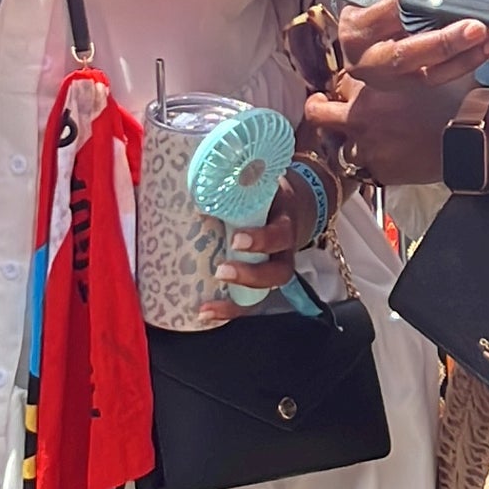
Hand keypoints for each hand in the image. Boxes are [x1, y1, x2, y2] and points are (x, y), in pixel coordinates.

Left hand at [197, 177, 309, 326]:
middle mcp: (283, 253)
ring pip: (264, 294)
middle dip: (250, 276)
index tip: (238, 239)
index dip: (262, 240)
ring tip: (208, 305)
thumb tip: (202, 176)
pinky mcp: (259, 282)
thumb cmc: (266, 194)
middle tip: (222, 271)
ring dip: (236, 303)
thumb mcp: (260, 184)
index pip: (280, 235)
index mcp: (284, 224)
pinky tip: (204, 312)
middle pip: (278, 274)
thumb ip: (241, 181)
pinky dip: (228, 309)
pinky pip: (249, 302)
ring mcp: (272, 269)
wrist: (285, 207)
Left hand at [306, 71, 476, 189]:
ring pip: (341, 146)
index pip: (340, 80)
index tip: (348, 87)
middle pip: (319, 112)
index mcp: (371, 83)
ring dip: (351, 142)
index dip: (345, 85)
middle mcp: (361, 114)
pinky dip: (375, 163)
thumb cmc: (458, 98)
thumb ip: (412, 61)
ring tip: (365, 140)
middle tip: (322, 108)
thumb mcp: (432, 66)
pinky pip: (366, 169)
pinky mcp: (380, 170)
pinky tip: (390, 157)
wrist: (474, 133)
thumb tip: (416, 46)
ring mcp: (368, 144)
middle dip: (319, 109)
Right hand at [336, 0, 488, 83]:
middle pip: (406, 52)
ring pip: (427, 72)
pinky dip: (464, 64)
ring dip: (463, 56)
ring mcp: (386, 80)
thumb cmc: (371, 16)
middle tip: (477, 26)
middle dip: (444, 40)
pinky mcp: (405, 90)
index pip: (397, 5)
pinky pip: (438, 80)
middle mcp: (366, 59)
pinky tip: (485, 50)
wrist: (352, 52)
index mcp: (356, 27)